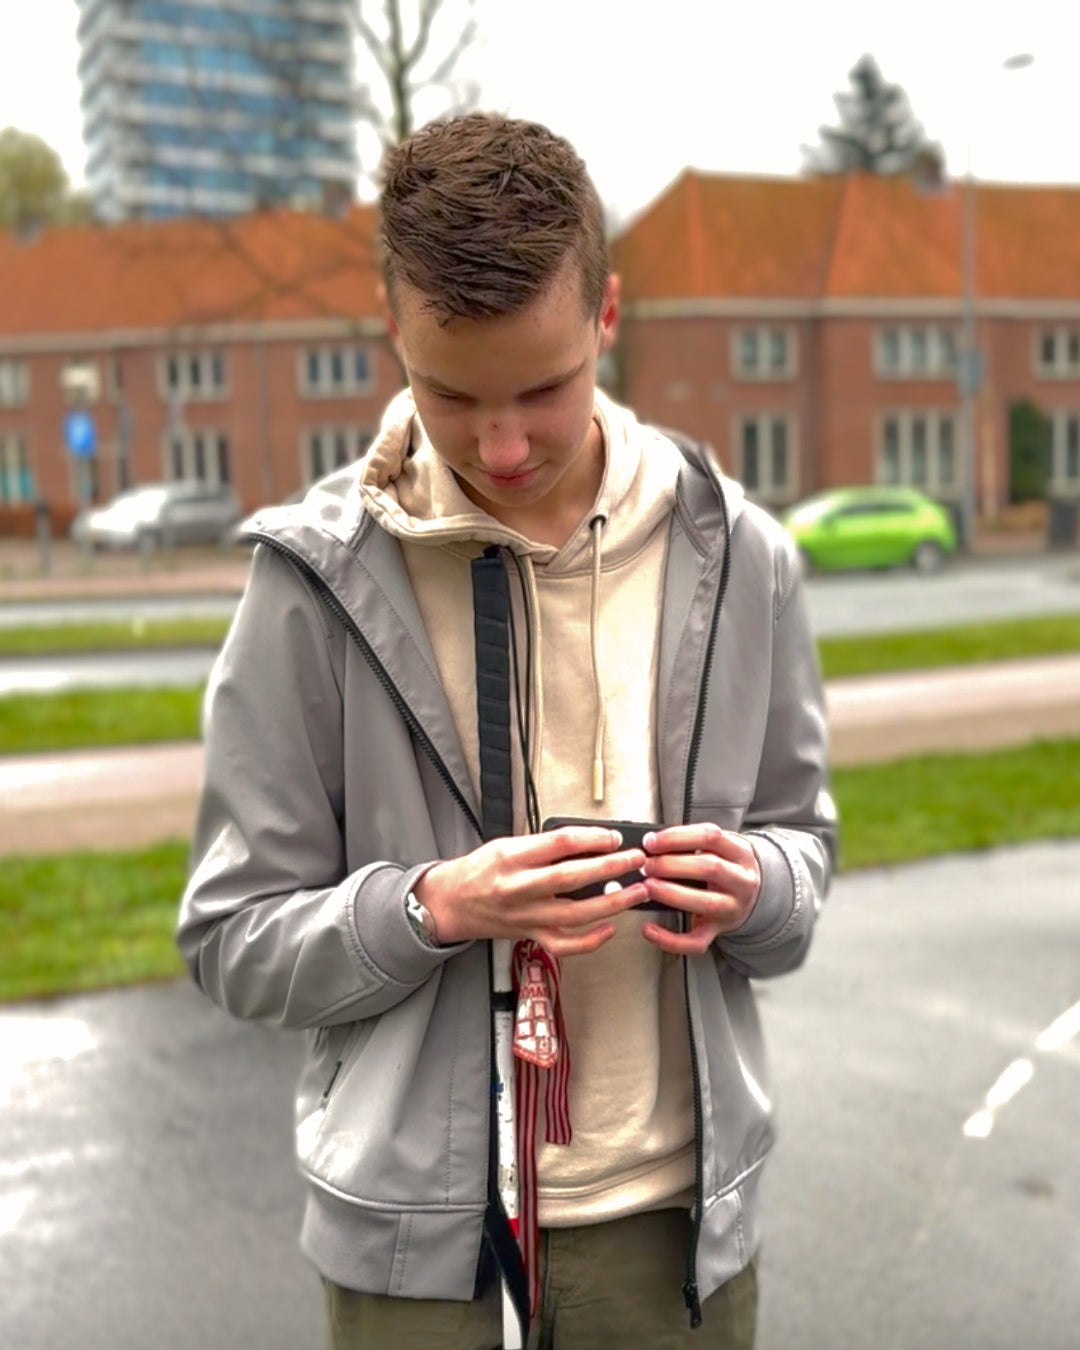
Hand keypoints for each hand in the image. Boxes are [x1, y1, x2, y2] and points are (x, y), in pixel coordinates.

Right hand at [415, 825, 647, 956]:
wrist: (451, 902)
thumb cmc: (480, 870)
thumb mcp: (507, 845)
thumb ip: (544, 845)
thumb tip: (589, 842)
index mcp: (512, 857)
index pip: (559, 843)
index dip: (592, 838)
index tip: (614, 837)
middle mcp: (518, 888)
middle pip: (571, 878)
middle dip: (609, 867)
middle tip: (636, 859)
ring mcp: (525, 916)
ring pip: (575, 914)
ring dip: (612, 903)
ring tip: (637, 891)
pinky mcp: (529, 935)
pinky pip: (564, 944)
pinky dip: (590, 941)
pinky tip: (610, 928)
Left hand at [638, 824, 760, 955]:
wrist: (756, 894)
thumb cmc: (727, 865)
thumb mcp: (721, 847)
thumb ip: (693, 842)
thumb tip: (652, 843)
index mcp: (740, 853)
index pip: (711, 837)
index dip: (677, 837)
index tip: (651, 841)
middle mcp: (741, 881)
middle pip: (710, 868)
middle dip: (671, 865)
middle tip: (647, 865)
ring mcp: (732, 908)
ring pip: (706, 903)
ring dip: (671, 894)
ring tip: (647, 887)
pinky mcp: (718, 930)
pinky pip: (696, 941)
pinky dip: (670, 939)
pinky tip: (649, 930)